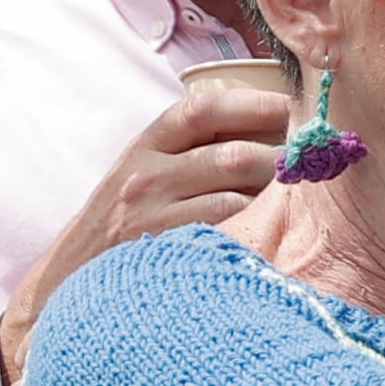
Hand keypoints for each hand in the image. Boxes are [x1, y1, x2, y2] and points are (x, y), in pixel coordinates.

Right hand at [0, 86, 290, 380]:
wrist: (70, 281)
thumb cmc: (124, 224)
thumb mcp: (144, 173)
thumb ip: (191, 148)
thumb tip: (267, 124)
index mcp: (146, 144)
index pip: (204, 108)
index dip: (256, 104)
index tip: (296, 108)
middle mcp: (145, 173)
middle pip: (232, 152)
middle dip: (282, 157)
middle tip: (314, 164)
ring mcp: (151, 213)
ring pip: (234, 193)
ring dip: (275, 195)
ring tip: (302, 199)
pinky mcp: (162, 249)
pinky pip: (224, 232)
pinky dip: (255, 228)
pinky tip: (273, 232)